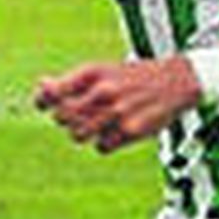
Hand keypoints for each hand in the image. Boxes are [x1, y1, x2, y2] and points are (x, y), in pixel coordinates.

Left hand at [34, 57, 202, 153]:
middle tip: (79, 114)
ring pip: (77, 136)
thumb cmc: (133, 77)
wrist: (177, 81)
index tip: (43, 104)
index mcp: (93, 72)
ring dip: (83, 132)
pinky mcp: (130, 131)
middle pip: (61, 118)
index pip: (53, 92)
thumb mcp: (103, 71)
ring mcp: (116, 112)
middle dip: (65, 119)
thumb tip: (42, 87)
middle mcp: (103, 91)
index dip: (43, 100)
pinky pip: (101, 147)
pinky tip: (116, 130)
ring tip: (98, 123)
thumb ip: (73, 82)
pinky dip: (104, 142)